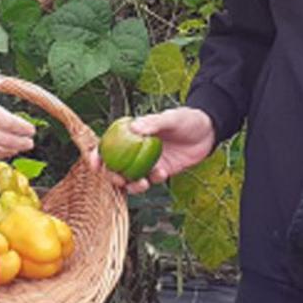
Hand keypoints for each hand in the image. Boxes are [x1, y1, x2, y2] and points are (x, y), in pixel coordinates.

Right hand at [86, 107, 215, 193]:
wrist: (208, 131)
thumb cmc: (187, 119)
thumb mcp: (170, 118)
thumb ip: (153, 123)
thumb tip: (133, 126)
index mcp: (131, 134)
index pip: (108, 145)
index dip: (98, 155)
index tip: (95, 163)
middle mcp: (136, 149)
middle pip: (116, 166)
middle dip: (113, 176)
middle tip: (118, 178)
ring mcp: (148, 162)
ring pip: (132, 178)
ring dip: (132, 184)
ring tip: (140, 183)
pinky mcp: (161, 171)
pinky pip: (152, 180)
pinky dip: (153, 179)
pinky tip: (161, 173)